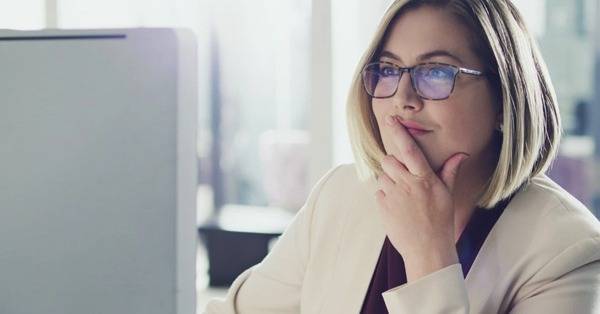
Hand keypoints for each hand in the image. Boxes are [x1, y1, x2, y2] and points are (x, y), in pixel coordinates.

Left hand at [375, 115, 468, 280]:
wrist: (427, 250)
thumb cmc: (440, 221)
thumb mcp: (447, 195)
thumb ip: (449, 172)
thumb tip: (461, 154)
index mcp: (424, 179)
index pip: (410, 150)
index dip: (399, 132)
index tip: (390, 119)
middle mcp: (407, 184)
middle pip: (388, 160)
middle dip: (392, 164)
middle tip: (403, 177)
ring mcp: (393, 195)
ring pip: (382, 176)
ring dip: (389, 181)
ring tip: (402, 197)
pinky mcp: (382, 206)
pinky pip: (378, 192)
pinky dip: (385, 196)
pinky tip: (397, 208)